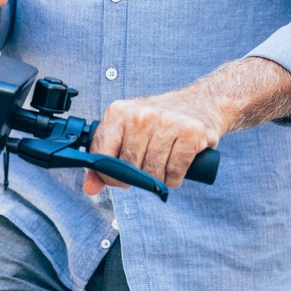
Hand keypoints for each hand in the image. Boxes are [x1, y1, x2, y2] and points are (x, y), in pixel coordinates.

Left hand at [84, 87, 221, 194]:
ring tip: (161, 166)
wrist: (200, 102)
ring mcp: (168, 122)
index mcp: (119, 112)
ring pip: (153, 172)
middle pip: (130, 166)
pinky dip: (174, 179)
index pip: (103, 155)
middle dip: (136, 177)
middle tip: (144, 170)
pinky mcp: (191, 133)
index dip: (109, 174)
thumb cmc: (158, 120)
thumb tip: (90, 188)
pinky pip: (175, 172)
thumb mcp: (126, 130)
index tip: (117, 178)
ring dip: (157, 180)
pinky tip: (175, 168)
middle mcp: (142, 114)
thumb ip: (105, 158)